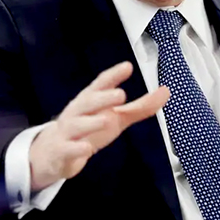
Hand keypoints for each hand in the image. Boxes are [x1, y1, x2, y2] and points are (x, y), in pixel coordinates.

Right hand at [28, 61, 169, 189]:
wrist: (53, 152)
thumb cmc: (88, 128)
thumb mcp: (116, 117)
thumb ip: (141, 106)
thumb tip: (165, 91)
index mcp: (91, 100)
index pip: (101, 84)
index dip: (113, 75)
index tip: (127, 67)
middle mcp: (78, 112)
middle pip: (88, 102)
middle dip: (103, 97)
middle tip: (120, 95)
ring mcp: (68, 131)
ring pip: (77, 124)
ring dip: (91, 122)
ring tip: (107, 119)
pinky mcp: (62, 151)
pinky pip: (68, 149)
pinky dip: (76, 148)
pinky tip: (86, 148)